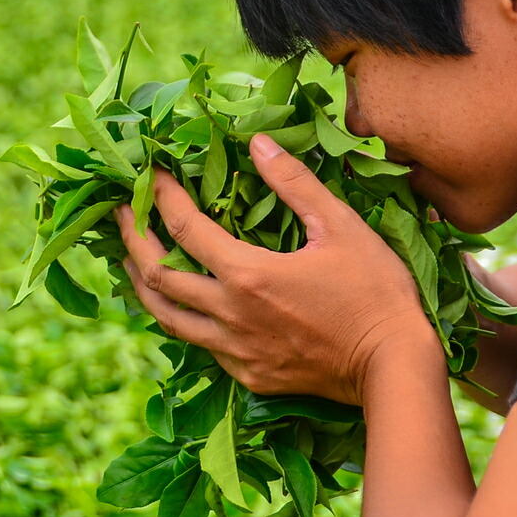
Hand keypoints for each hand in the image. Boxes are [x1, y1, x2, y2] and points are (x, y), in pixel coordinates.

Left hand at [115, 135, 439, 406]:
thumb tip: (256, 142)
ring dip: (145, 286)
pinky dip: (182, 318)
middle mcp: (229, 316)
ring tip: (132, 261)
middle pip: (158, 276)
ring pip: (168, 319)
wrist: (394, 367)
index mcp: (247, 275)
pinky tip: (183, 303)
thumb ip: (293, 182)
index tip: (150, 174)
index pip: (184, 228)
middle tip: (121, 215)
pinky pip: (201, 345)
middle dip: (132, 240)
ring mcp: (236, 351)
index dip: (162, 196)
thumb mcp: (340, 226)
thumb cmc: (376, 292)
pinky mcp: (248, 375)